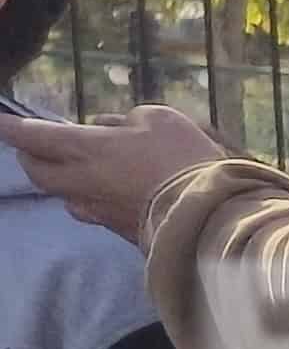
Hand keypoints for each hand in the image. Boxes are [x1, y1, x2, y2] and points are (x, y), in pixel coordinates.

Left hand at [0, 101, 233, 231]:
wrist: (209, 215)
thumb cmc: (182, 157)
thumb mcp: (157, 118)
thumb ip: (125, 120)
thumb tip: (110, 128)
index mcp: (84, 148)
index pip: (31, 135)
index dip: (9, 126)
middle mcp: (80, 181)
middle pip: (36, 171)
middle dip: (30, 156)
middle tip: (34, 146)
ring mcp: (98, 210)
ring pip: (63, 195)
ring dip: (61, 181)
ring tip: (74, 171)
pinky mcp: (118, 231)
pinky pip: (92, 212)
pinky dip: (91, 199)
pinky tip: (107, 194)